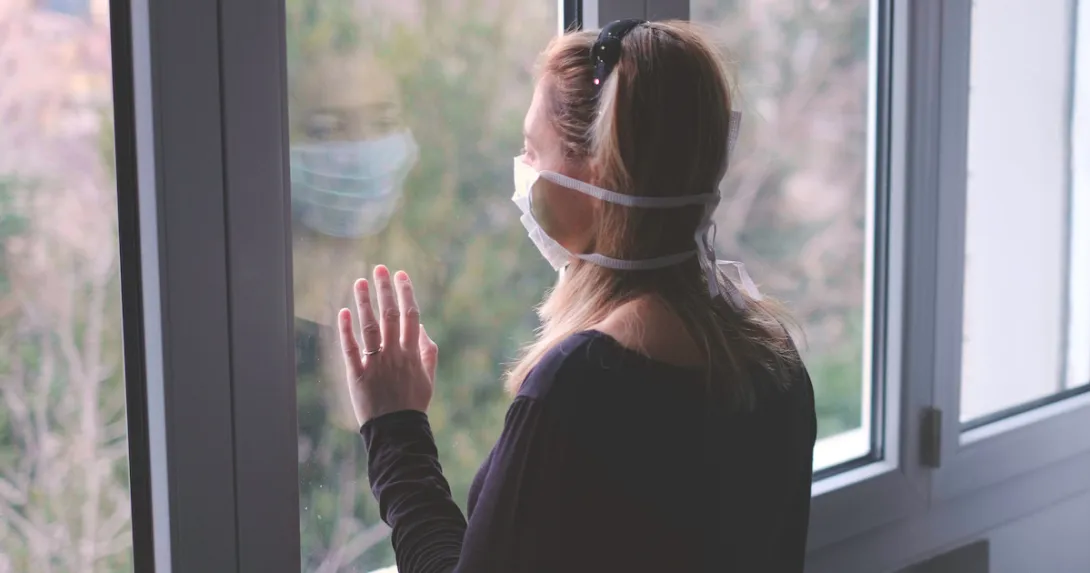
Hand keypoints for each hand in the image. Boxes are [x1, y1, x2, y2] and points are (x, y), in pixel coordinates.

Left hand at [338, 265, 437, 426]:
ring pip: (369, 327)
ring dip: (364, 302)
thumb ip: (428, 352)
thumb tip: (421, 327)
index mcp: (412, 354)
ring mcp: (375, 364)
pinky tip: (343, 311)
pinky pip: (351, 349)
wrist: (397, 431)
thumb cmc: (413, 404)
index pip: (411, 316)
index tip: (401, 275)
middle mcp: (394, 355)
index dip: (406, 293)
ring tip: (359, 281)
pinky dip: (346, 330)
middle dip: (385, 289)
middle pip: (390, 316)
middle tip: (379, 268)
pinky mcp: (358, 376)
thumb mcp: (428, 378)